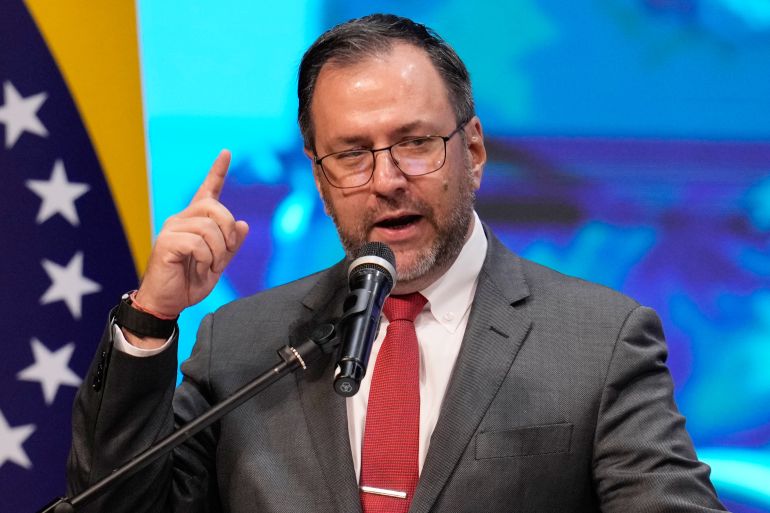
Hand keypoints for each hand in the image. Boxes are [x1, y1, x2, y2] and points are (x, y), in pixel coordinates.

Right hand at [135, 150, 248, 318]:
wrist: (167, 303)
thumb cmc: (189, 282)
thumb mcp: (218, 264)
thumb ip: (231, 245)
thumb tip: (243, 224)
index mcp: (195, 222)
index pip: (208, 191)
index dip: (218, 172)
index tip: (227, 153)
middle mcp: (181, 219)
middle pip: (215, 208)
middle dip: (226, 232)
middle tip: (222, 257)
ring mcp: (171, 229)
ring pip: (208, 228)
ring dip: (217, 252)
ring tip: (208, 266)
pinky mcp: (166, 242)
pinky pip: (197, 243)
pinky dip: (205, 259)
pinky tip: (198, 268)